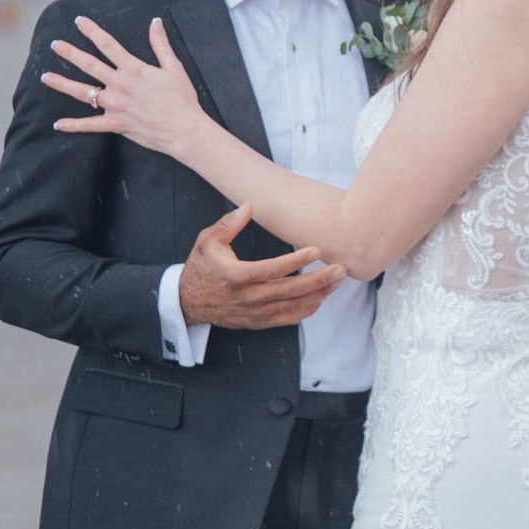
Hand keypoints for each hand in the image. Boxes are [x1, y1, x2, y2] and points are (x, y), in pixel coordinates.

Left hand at [44, 16, 205, 161]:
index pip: (108, 45)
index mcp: (134, 69)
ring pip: (83, 93)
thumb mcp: (174, 67)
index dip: (92, 31)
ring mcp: (116, 105)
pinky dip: (73, 126)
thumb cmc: (182, 99)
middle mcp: (120, 85)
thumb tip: (156, 22)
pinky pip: (90, 125)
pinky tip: (58, 124)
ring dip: (63, 84)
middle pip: (89, 66)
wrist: (184, 129)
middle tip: (54, 45)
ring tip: (45, 77)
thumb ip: (161, 44)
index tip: (79, 21)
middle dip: (70, 53)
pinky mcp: (116, 124)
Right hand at [178, 206, 345, 331]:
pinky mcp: (258, 322)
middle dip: (318, 280)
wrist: (189, 302)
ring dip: (318, 294)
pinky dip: (306, 310)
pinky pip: (287, 318)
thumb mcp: (207, 241)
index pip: (272, 269)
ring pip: (293, 306)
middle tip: (339, 269)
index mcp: (237, 276)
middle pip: (290, 290)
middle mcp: (248, 297)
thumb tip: (249, 206)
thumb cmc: (201, 268)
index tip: (317, 250)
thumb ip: (228, 224)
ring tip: (337, 281)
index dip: (296, 260)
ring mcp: (255, 313)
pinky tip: (321, 298)